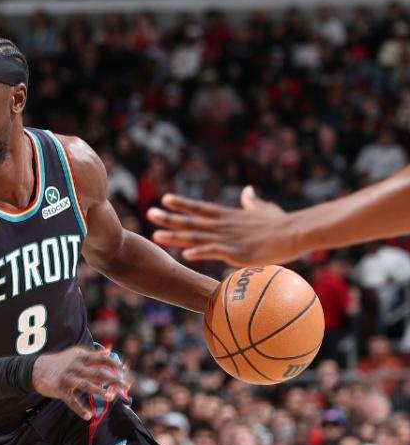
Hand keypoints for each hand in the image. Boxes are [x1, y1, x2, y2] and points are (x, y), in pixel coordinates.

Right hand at [32, 345, 123, 420]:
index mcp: (81, 356)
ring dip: (99, 391)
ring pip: (86, 385)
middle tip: (125, 386)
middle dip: (113, 379)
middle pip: (98, 373)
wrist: (36, 369)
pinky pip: (71, 401)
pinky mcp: (59, 389)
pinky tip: (88, 416)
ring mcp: (67, 378)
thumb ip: (92, 355)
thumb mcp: (75, 355)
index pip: (102, 359)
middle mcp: (75, 366)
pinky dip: (79, 408)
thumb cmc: (60, 363)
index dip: (115, 364)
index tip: (125, 371)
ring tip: (110, 397)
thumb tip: (109, 352)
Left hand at [147, 186, 291, 265]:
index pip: (200, 208)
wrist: (295, 233)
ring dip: (175, 236)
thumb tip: (247, 190)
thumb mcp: (263, 209)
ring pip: (197, 236)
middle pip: (192, 221)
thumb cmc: (281, 223)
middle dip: (169, 218)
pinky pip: (214, 252)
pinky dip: (200, 252)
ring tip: (156, 235)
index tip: (165, 199)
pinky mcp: (237, 252)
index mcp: (228, 216)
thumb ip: (251, 201)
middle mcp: (224, 225)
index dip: (182, 204)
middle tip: (149, 213)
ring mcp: (229, 238)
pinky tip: (185, 253)